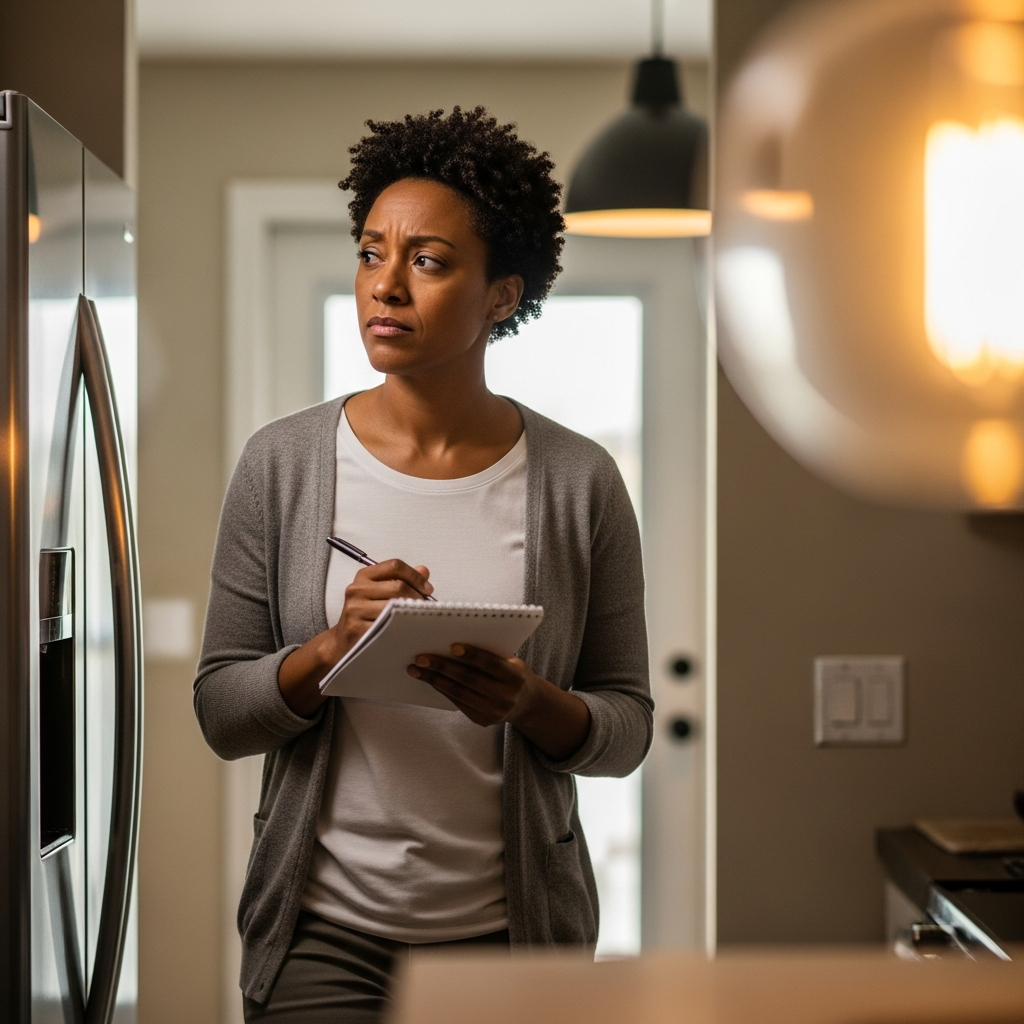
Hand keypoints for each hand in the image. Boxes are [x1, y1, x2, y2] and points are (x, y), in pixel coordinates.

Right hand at [277, 559, 432, 716]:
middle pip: (398, 586)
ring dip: (412, 612)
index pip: (394, 566)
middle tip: (426, 607)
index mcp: (364, 576)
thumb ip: (402, 580)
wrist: (343, 642)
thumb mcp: (380, 592)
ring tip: (419, 617)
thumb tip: (424, 571)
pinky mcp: (357, 629)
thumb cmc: (365, 615)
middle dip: (418, 596)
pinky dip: (402, 626)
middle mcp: (357, 589)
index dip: (415, 576)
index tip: (427, 588)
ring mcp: (355, 609)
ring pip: (394, 605)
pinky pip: (387, 625)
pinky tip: (408, 628)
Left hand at [408, 644, 591, 760]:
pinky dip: (442, 690)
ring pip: (458, 693)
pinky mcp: (482, 720)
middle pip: (468, 679)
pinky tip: (430, 680)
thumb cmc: (515, 674)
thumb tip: (455, 643)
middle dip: (442, 667)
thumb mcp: (512, 662)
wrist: (527, 705)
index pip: (490, 664)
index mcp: (515, 677)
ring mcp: (493, 712)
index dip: (472, 655)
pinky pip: (458, 702)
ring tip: (416, 669)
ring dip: (434, 680)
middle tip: (421, 657)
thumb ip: (491, 655)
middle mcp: (505, 697)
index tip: (452, 646)